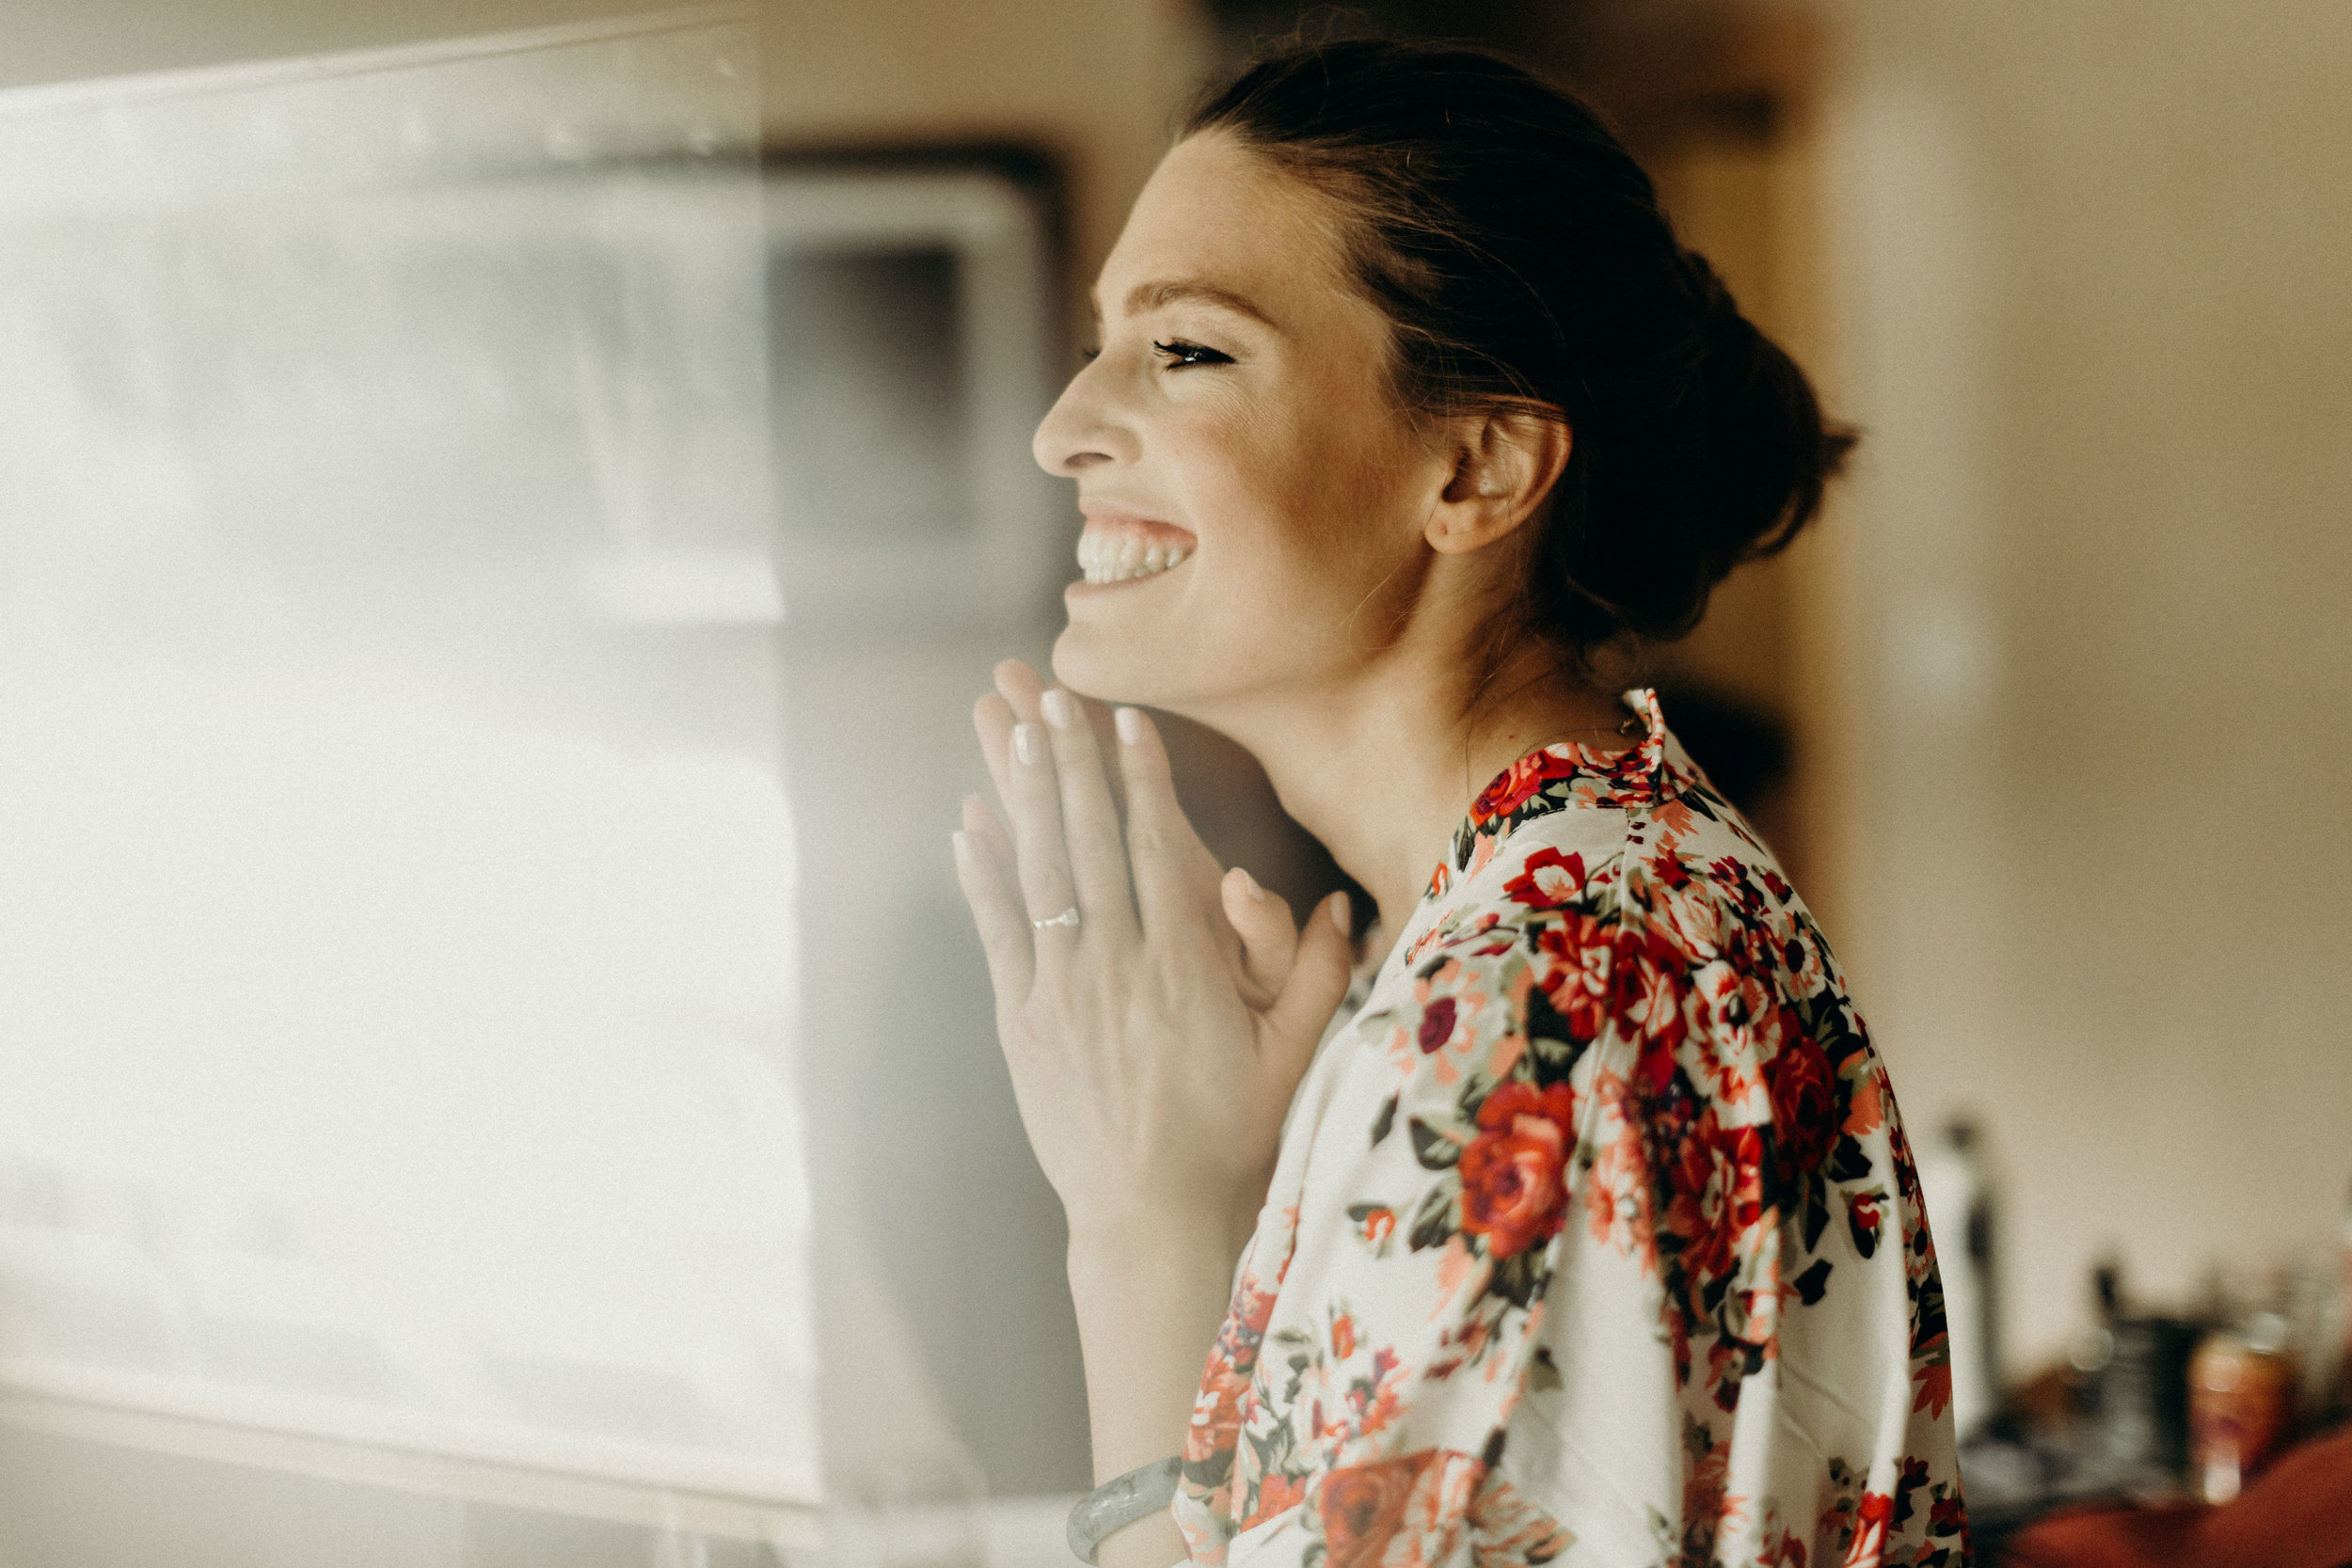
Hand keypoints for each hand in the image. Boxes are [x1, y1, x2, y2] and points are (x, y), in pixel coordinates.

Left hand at [953, 660, 1353, 1240]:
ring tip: (1010, 729)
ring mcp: (1063, 992)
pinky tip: (969, 821)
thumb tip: (1338, 905)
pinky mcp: (1022, 1022)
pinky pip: (998, 932)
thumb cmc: (1232, 1130)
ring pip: (1040, 873)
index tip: (1125, 721)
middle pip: (1090, 841)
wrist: (1153, 1211)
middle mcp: (1119, 966)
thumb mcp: (1293, 1053)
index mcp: (1185, 965)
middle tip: (1050, 693)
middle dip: (1071, 761)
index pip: (1158, 849)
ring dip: (1024, 796)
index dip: (1141, 779)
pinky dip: (982, 874)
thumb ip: (1319, 974)